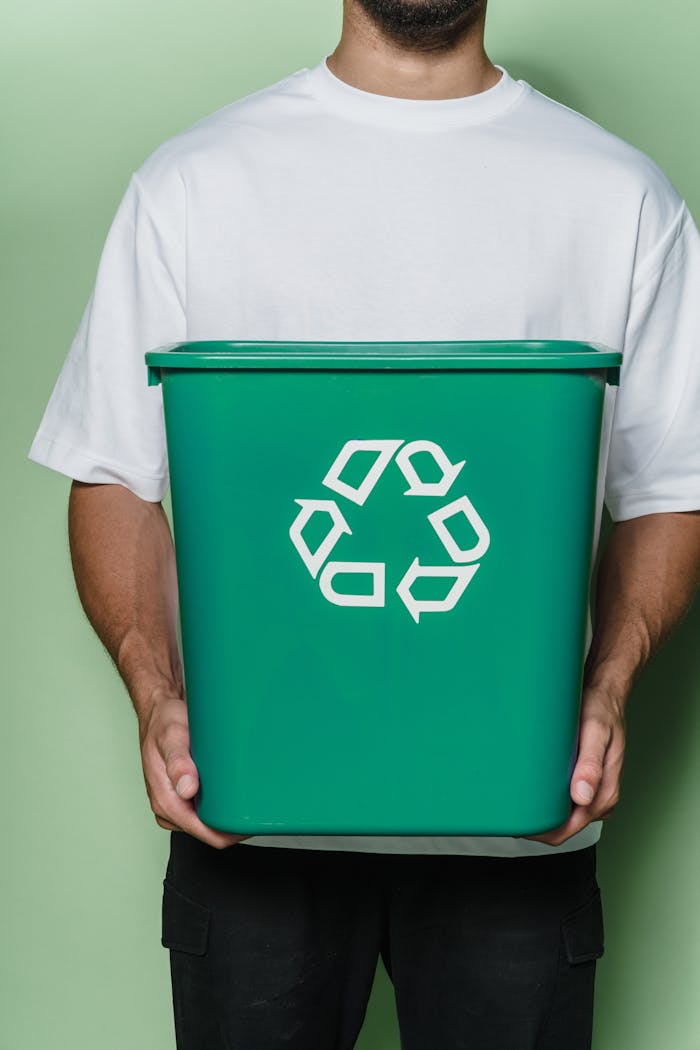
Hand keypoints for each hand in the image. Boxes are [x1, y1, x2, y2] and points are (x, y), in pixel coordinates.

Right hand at [138, 693, 250, 848]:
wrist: (159, 712)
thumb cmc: (163, 723)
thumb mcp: (171, 737)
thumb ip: (178, 763)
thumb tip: (187, 789)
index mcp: (165, 801)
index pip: (204, 833)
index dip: (229, 833)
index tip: (252, 822)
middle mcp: (169, 807)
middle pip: (208, 832)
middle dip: (231, 825)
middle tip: (256, 808)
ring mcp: (177, 802)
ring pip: (208, 822)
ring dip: (226, 814)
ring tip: (247, 799)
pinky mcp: (184, 795)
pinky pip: (205, 809)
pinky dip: (220, 804)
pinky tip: (234, 792)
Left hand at [524, 683, 626, 846]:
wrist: (605, 694)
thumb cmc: (602, 710)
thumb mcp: (596, 733)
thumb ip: (591, 765)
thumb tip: (582, 796)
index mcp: (604, 794)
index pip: (567, 830)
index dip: (540, 832)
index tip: (515, 822)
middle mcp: (598, 797)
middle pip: (561, 826)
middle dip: (535, 823)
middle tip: (506, 808)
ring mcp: (590, 790)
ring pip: (561, 814)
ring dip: (540, 810)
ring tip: (515, 796)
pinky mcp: (583, 780)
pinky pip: (562, 799)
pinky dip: (546, 796)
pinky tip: (530, 785)